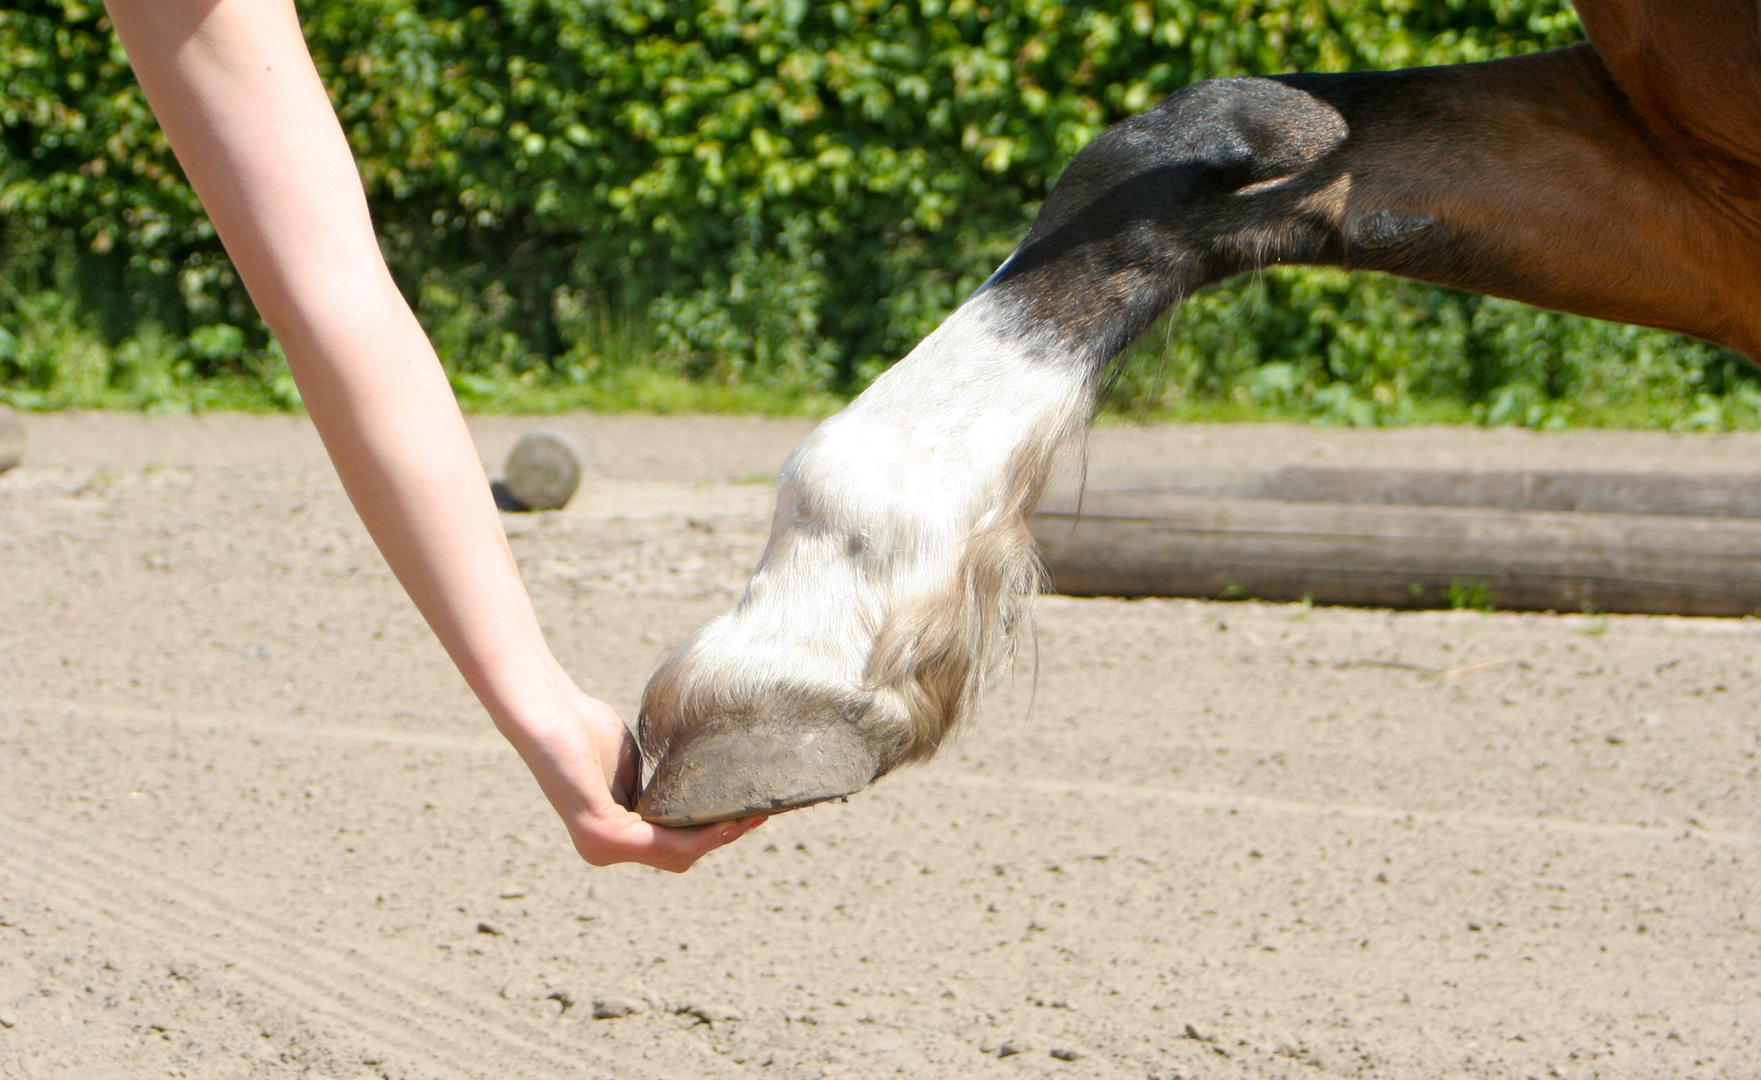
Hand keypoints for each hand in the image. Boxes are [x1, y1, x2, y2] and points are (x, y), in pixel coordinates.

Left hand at [503, 683, 764, 872]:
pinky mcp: (601, 834)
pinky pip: (662, 843)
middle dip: (722, 837)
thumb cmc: (584, 729)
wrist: (549, 712)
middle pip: (679, 856)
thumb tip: (694, 794)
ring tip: (752, 817)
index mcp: (613, 836)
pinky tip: (725, 821)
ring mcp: (601, 848)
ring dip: (718, 838)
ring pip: (676, 854)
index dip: (711, 835)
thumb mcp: (635, 771)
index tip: (747, 813)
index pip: (672, 847)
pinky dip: (698, 835)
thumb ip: (659, 791)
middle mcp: (604, 851)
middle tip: (759, 814)